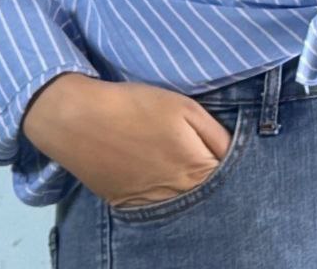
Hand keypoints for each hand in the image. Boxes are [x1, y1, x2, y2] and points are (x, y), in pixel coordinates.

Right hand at [23, 74, 233, 208]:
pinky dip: (166, 196)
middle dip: (215, 182)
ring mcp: (153, 208)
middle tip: (204, 157)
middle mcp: (179, 198)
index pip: (231, 180)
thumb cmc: (136, 107)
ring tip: (179, 165)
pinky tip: (158, 175)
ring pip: (186, 206)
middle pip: (210, 197)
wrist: (81, 121)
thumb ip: (216, 135)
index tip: (225, 152)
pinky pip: (159, 209)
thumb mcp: (185, 108)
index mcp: (197, 172)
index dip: (234, 166)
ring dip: (191, 192)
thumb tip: (235, 155)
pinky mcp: (130, 207)